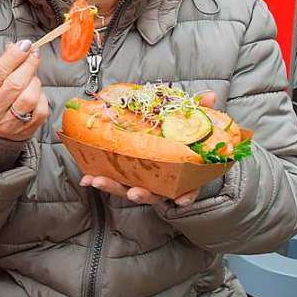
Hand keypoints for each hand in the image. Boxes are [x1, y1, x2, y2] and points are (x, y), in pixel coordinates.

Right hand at [0, 40, 49, 141]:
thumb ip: (2, 64)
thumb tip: (20, 46)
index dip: (14, 56)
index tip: (25, 45)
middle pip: (15, 84)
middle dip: (28, 65)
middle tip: (34, 54)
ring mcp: (8, 125)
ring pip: (30, 97)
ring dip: (35, 82)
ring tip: (32, 77)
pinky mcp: (25, 131)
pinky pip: (41, 109)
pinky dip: (41, 96)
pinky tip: (35, 93)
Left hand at [77, 91, 217, 206]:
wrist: (162, 139)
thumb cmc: (179, 138)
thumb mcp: (191, 124)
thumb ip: (200, 111)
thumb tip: (210, 95)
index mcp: (180, 176)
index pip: (187, 190)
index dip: (186, 196)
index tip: (182, 200)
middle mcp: (159, 183)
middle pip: (151, 193)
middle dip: (141, 194)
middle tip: (133, 193)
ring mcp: (140, 181)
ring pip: (126, 188)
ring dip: (112, 186)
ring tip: (97, 181)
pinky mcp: (122, 175)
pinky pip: (109, 179)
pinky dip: (97, 179)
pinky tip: (86, 178)